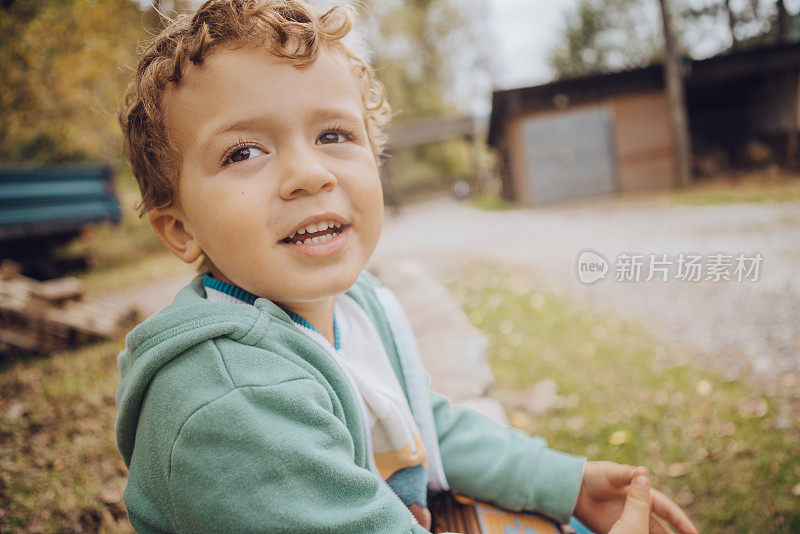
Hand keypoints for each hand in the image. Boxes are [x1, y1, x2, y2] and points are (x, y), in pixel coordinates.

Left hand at [573, 461, 696, 533]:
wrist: (573, 487)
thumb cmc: (594, 475)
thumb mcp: (611, 473)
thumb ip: (627, 474)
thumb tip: (644, 472)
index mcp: (643, 493)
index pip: (667, 509)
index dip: (681, 520)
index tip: (694, 532)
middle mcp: (639, 508)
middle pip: (662, 527)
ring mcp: (629, 520)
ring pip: (650, 533)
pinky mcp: (617, 529)